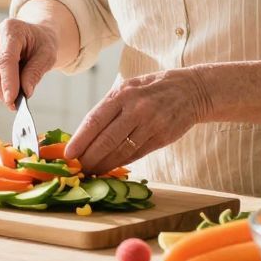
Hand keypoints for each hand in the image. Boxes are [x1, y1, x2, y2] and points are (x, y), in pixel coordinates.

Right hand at [0, 18, 58, 108]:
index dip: (8, 81)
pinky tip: (6, 84)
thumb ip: (36, 72)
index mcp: (11, 29)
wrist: (33, 36)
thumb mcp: (47, 55)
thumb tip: (25, 91)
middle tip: (14, 105)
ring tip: (14, 91)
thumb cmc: (40, 44)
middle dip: (2, 91)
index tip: (11, 100)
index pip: (5, 59)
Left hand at [66, 70, 210, 174]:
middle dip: (89, 158)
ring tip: (91, 172)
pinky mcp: (162, 137)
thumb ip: (110, 107)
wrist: (192, 90)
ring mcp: (150, 124)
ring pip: (121, 151)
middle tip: (77, 169)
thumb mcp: (129, 88)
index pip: (95, 120)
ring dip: (103, 165)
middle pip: (106, 140)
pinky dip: (121, 163)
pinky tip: (110, 168)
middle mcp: (136, 109)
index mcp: (122, 93)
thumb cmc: (153, 89)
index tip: (68, 154)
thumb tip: (85, 133)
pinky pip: (136, 154)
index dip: (79, 140)